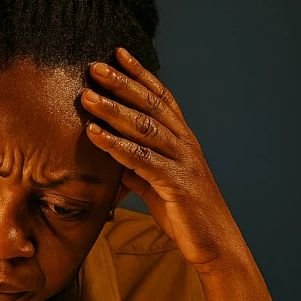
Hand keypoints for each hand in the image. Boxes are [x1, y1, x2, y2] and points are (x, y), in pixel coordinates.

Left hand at [82, 47, 245, 272]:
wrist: (215, 246)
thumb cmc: (186, 217)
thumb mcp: (156, 186)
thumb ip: (137, 168)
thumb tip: (114, 157)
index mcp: (183, 140)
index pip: (161, 98)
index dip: (140, 74)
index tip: (117, 53)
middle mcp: (186, 144)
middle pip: (151, 105)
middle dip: (122, 83)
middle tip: (94, 66)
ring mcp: (183, 162)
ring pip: (144, 127)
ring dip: (112, 109)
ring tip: (86, 96)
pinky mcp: (176, 183)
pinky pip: (141, 159)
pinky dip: (115, 145)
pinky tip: (94, 134)